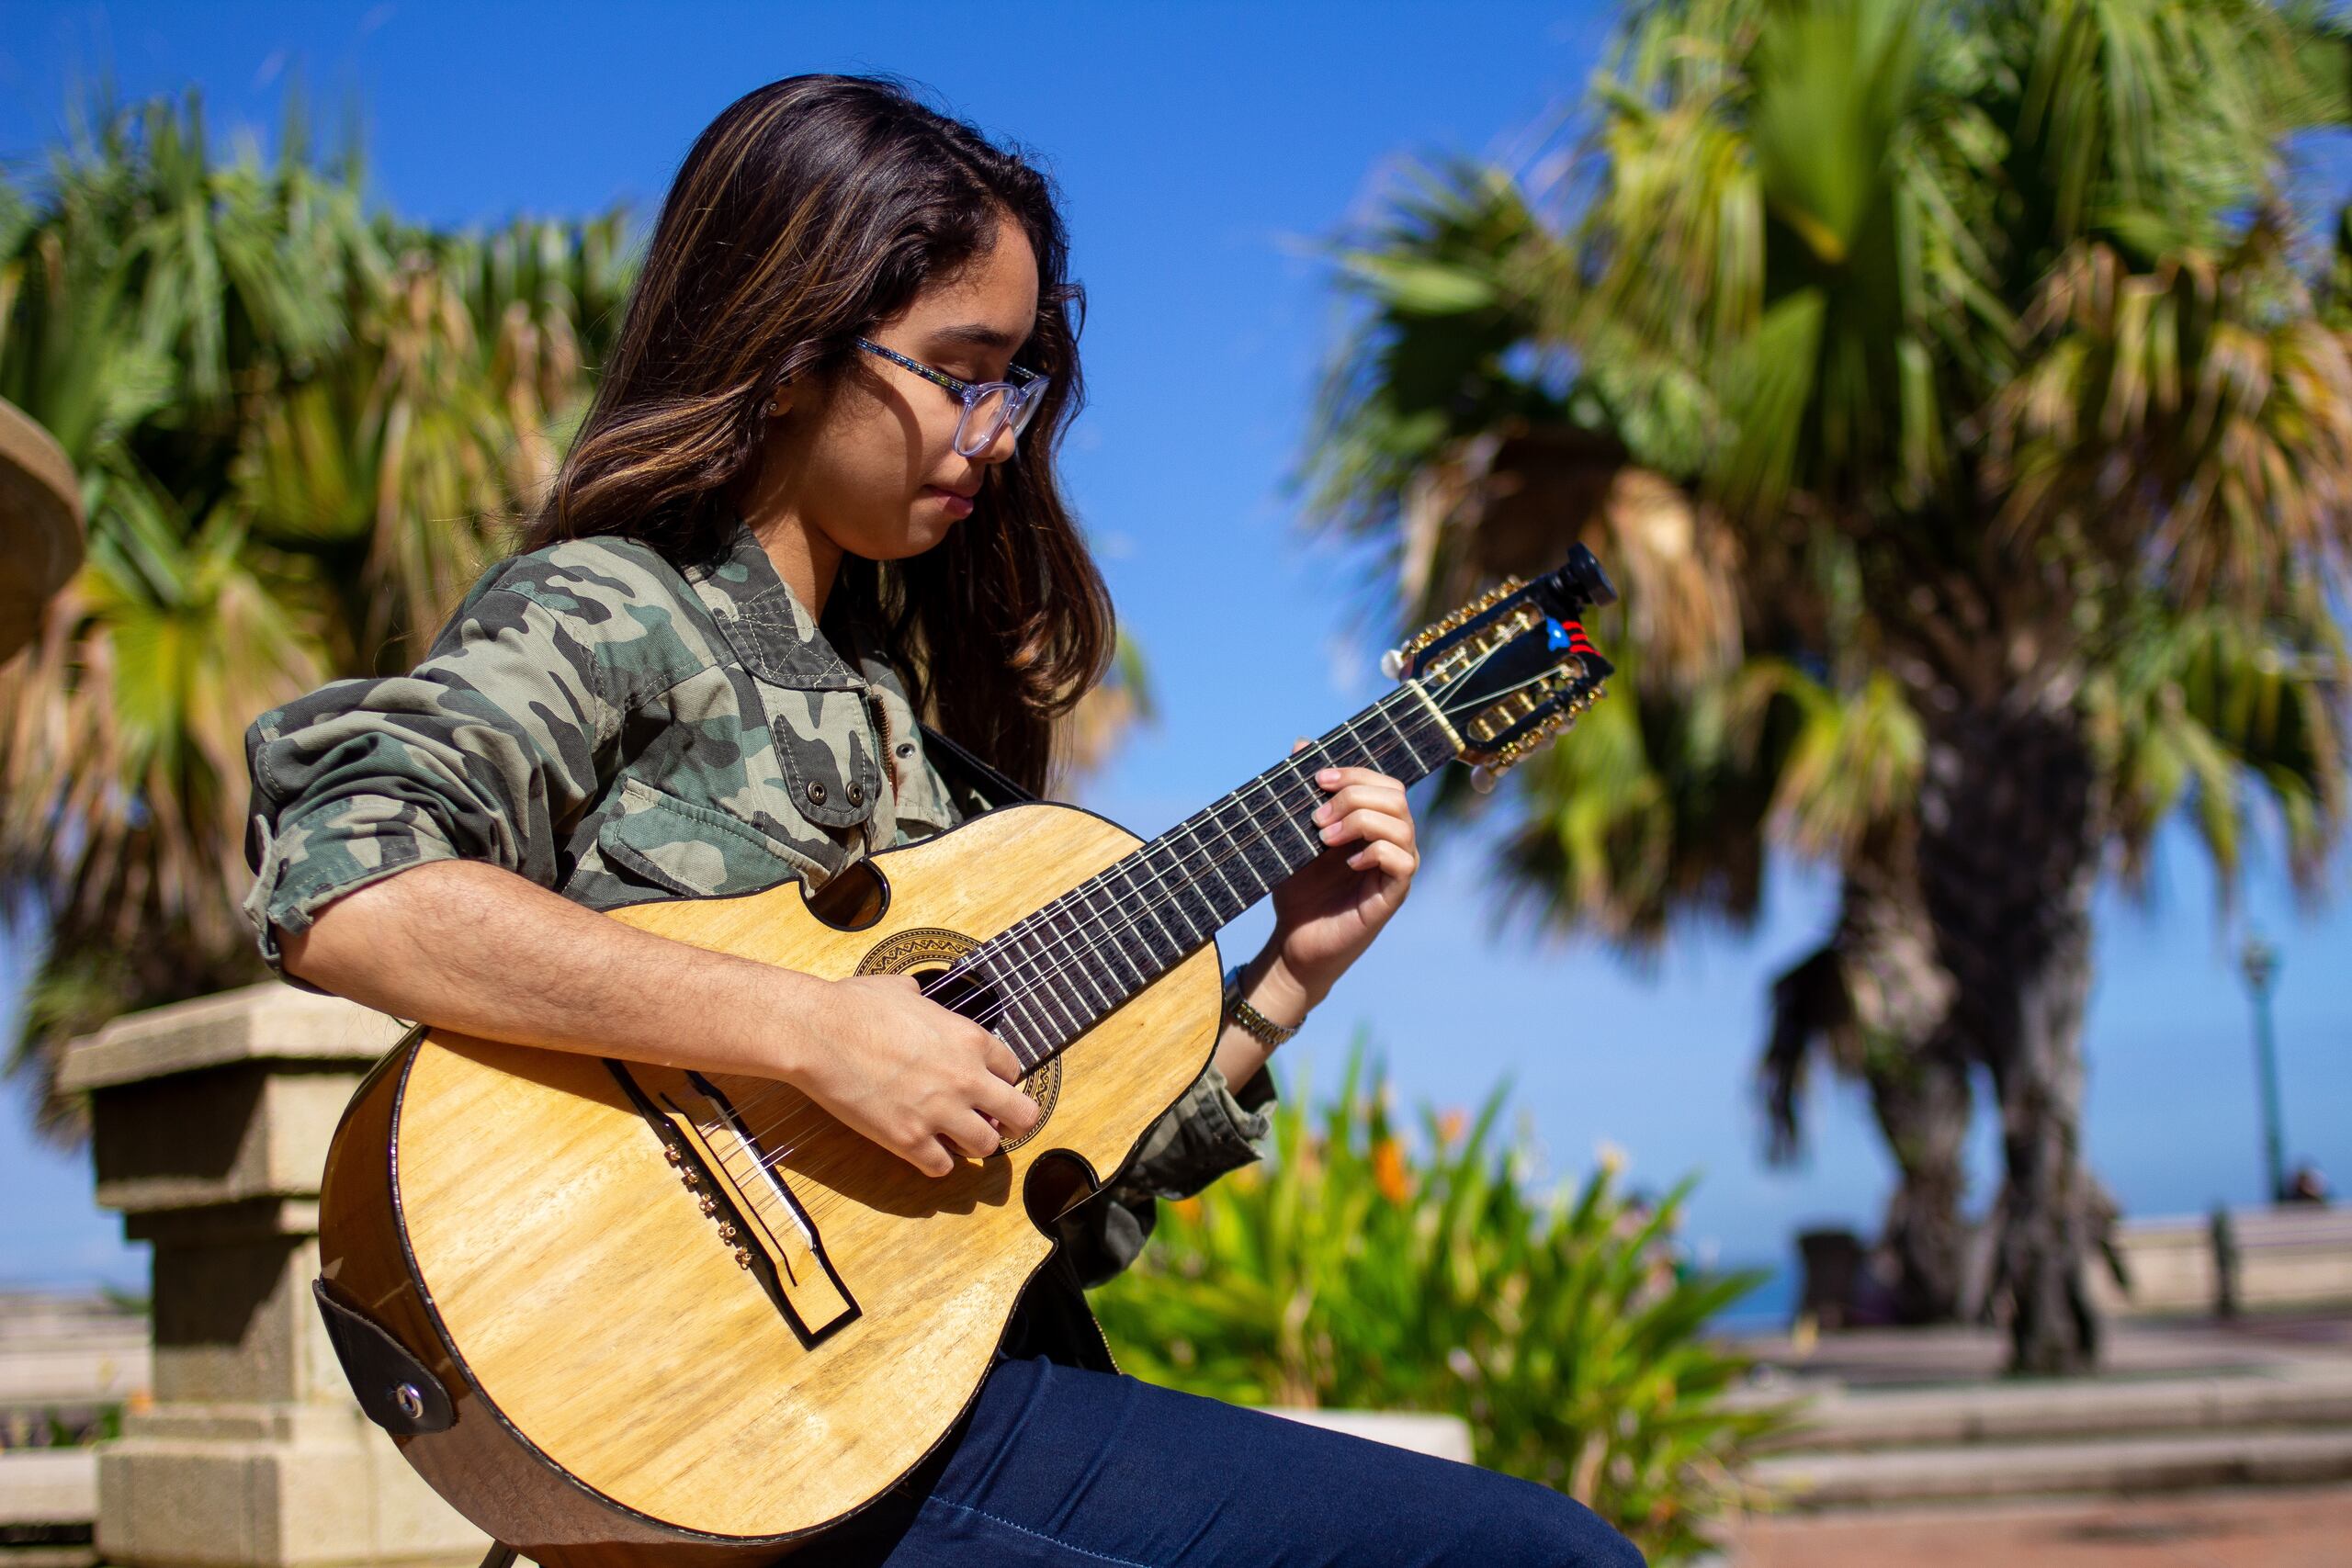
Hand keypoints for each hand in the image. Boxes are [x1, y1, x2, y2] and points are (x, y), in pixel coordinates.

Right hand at [791, 973, 1040, 1177]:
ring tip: (953, 1135)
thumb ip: (924, 1001)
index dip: (1000, 1080)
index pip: (1013, 1071)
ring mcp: (939, 1112)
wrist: (818, 1033)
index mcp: (970, 1040)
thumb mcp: (904, 990)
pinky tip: (922, 1149)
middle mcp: (965, 1079)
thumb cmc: (855, 1005)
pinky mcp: (909, 1140)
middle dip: (1013, 1120)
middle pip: (1023, 1115)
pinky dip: (935, 1161)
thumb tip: (917, 998)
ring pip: (986, 1147)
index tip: (985, 1084)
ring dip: (972, 1142)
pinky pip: (942, 1167)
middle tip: (996, 1122)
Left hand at [1261, 742, 1420, 1015]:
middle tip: (1317, 817)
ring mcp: (1396, 868)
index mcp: (1373, 823)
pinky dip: (1374, 852)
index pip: (1383, 782)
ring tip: (1323, 839)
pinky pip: (1402, 860)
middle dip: (1355, 796)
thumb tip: (1302, 743)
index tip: (1317, 779)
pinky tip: (1347, 862)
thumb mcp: (1293, 834)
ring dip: (1360, 821)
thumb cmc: (1298, 889)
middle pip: (1396, 796)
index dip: (1354, 773)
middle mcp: (1392, 841)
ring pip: (1401, 824)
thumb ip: (1302, 792)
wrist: (1293, 942)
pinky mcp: (1394, 895)